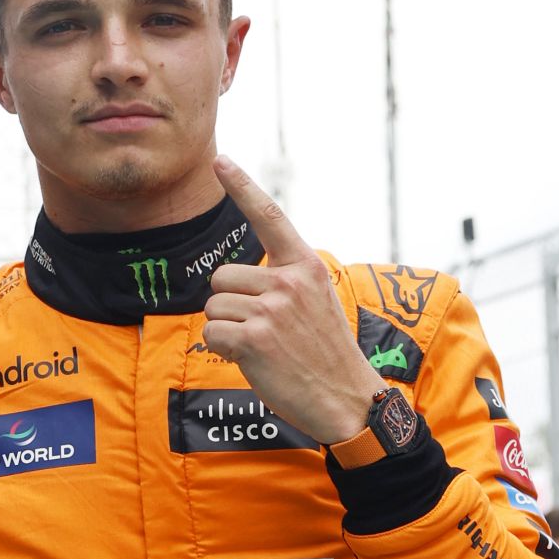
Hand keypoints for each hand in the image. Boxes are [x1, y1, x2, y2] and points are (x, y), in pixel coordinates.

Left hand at [203, 158, 379, 443]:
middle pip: (221, 277)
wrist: (346, 398)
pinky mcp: (254, 339)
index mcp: (305, 266)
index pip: (269, 216)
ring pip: (214, 307)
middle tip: (263, 329)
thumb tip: (238, 277)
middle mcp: (288, 281)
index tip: (219, 160)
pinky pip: (212, 333)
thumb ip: (284, 279)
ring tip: (264, 346)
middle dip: (230, 304)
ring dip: (227, 330)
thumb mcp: (316, 300)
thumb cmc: (325, 352)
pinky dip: (223, 350)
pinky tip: (254, 360)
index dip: (241, 186)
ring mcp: (271, 309)